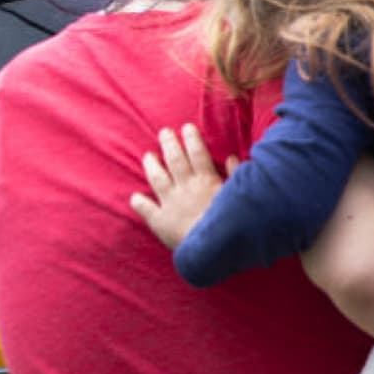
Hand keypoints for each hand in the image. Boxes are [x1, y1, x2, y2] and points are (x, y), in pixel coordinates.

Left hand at [129, 124, 239, 249]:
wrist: (213, 246)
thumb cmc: (230, 221)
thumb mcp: (238, 195)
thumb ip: (236, 175)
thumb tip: (232, 157)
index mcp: (206, 180)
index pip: (197, 153)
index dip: (191, 139)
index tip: (186, 127)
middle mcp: (186, 187)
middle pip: (175, 160)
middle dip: (169, 144)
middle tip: (164, 132)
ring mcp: (171, 203)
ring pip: (158, 179)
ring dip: (151, 165)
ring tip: (147, 155)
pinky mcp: (161, 221)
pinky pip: (147, 209)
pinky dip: (139, 202)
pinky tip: (134, 197)